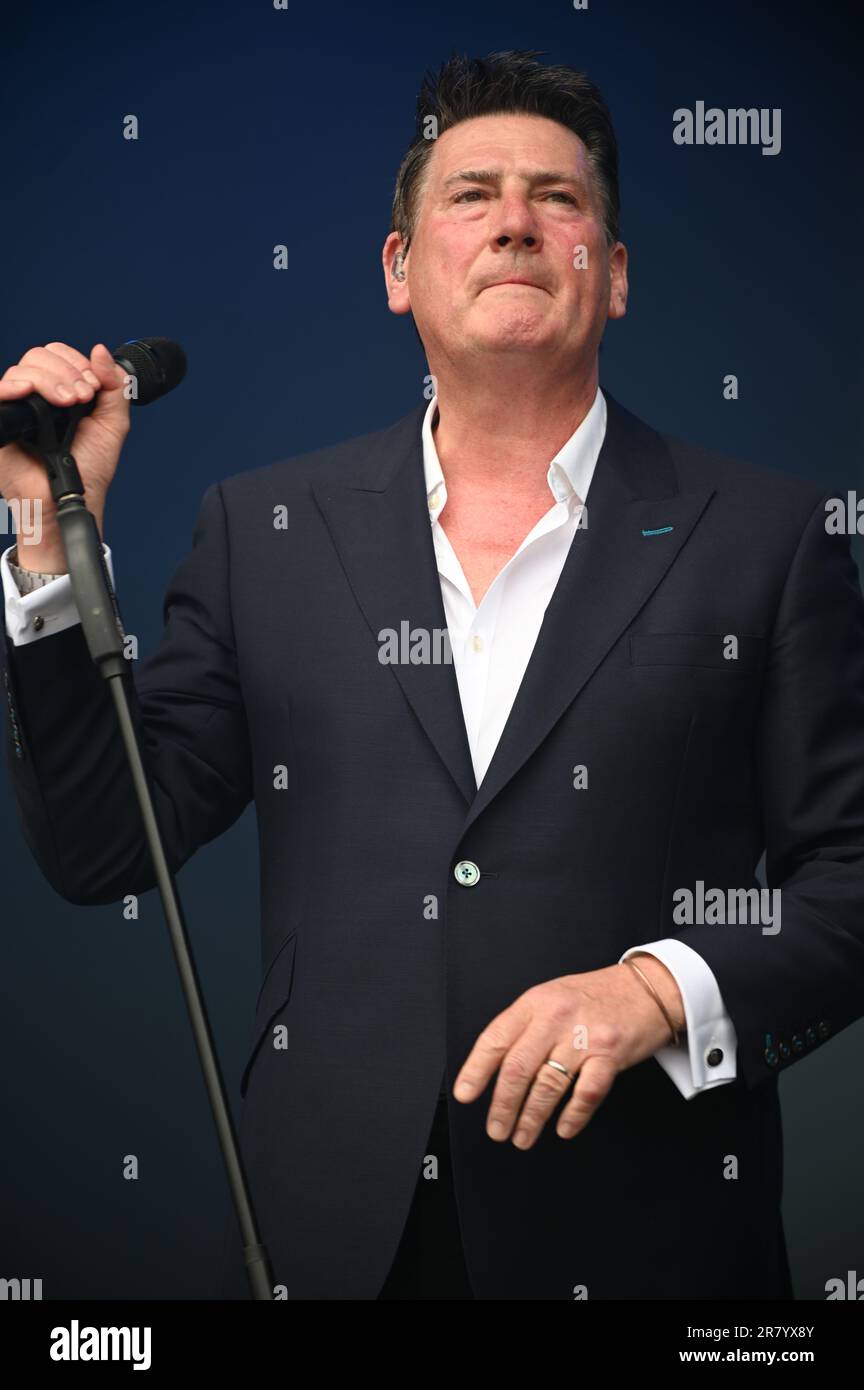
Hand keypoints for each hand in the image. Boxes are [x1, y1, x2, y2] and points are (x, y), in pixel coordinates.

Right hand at [0, 342, 129, 563]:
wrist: (72, 500)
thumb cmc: (89, 471)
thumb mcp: (113, 424)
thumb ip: (115, 387)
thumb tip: (100, 351)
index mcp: (62, 391)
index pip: (60, 355)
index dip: (77, 362)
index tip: (93, 387)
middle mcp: (37, 396)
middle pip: (40, 356)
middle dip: (67, 371)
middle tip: (81, 398)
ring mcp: (18, 407)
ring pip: (23, 369)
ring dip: (50, 380)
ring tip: (68, 404)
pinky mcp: (2, 421)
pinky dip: (15, 385)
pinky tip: (29, 392)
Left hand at [453, 957, 684, 1148]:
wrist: (648, 987)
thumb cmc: (596, 996)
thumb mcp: (552, 997)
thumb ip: (526, 1025)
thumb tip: (495, 1067)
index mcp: (535, 1002)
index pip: (496, 1039)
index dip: (477, 1070)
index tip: (465, 1094)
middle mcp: (556, 1017)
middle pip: (519, 1068)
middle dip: (504, 1105)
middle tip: (496, 1129)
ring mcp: (584, 1036)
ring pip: (549, 1084)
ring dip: (533, 1117)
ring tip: (522, 1136)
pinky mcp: (611, 1054)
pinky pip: (587, 1092)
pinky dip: (573, 1115)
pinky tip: (563, 1129)